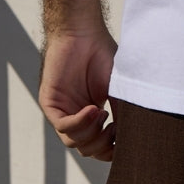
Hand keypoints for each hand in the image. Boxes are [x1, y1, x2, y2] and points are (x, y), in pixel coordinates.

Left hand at [39, 27, 118, 160]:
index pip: (99, 146)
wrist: (84, 33)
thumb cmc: (103, 55)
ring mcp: (63, 111)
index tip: (125, 140)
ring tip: (103, 114)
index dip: (111, 150)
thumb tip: (133, 138)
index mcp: (93, 115)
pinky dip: (80, 123)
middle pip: (87, 149)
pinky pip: (63, 126)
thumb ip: (123, 114)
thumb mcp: (118, 89)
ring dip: (92, 134)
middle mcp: (77, 116)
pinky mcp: (50, 104)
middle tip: (114, 128)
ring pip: (74, 142)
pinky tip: (93, 110)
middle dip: (103, 144)